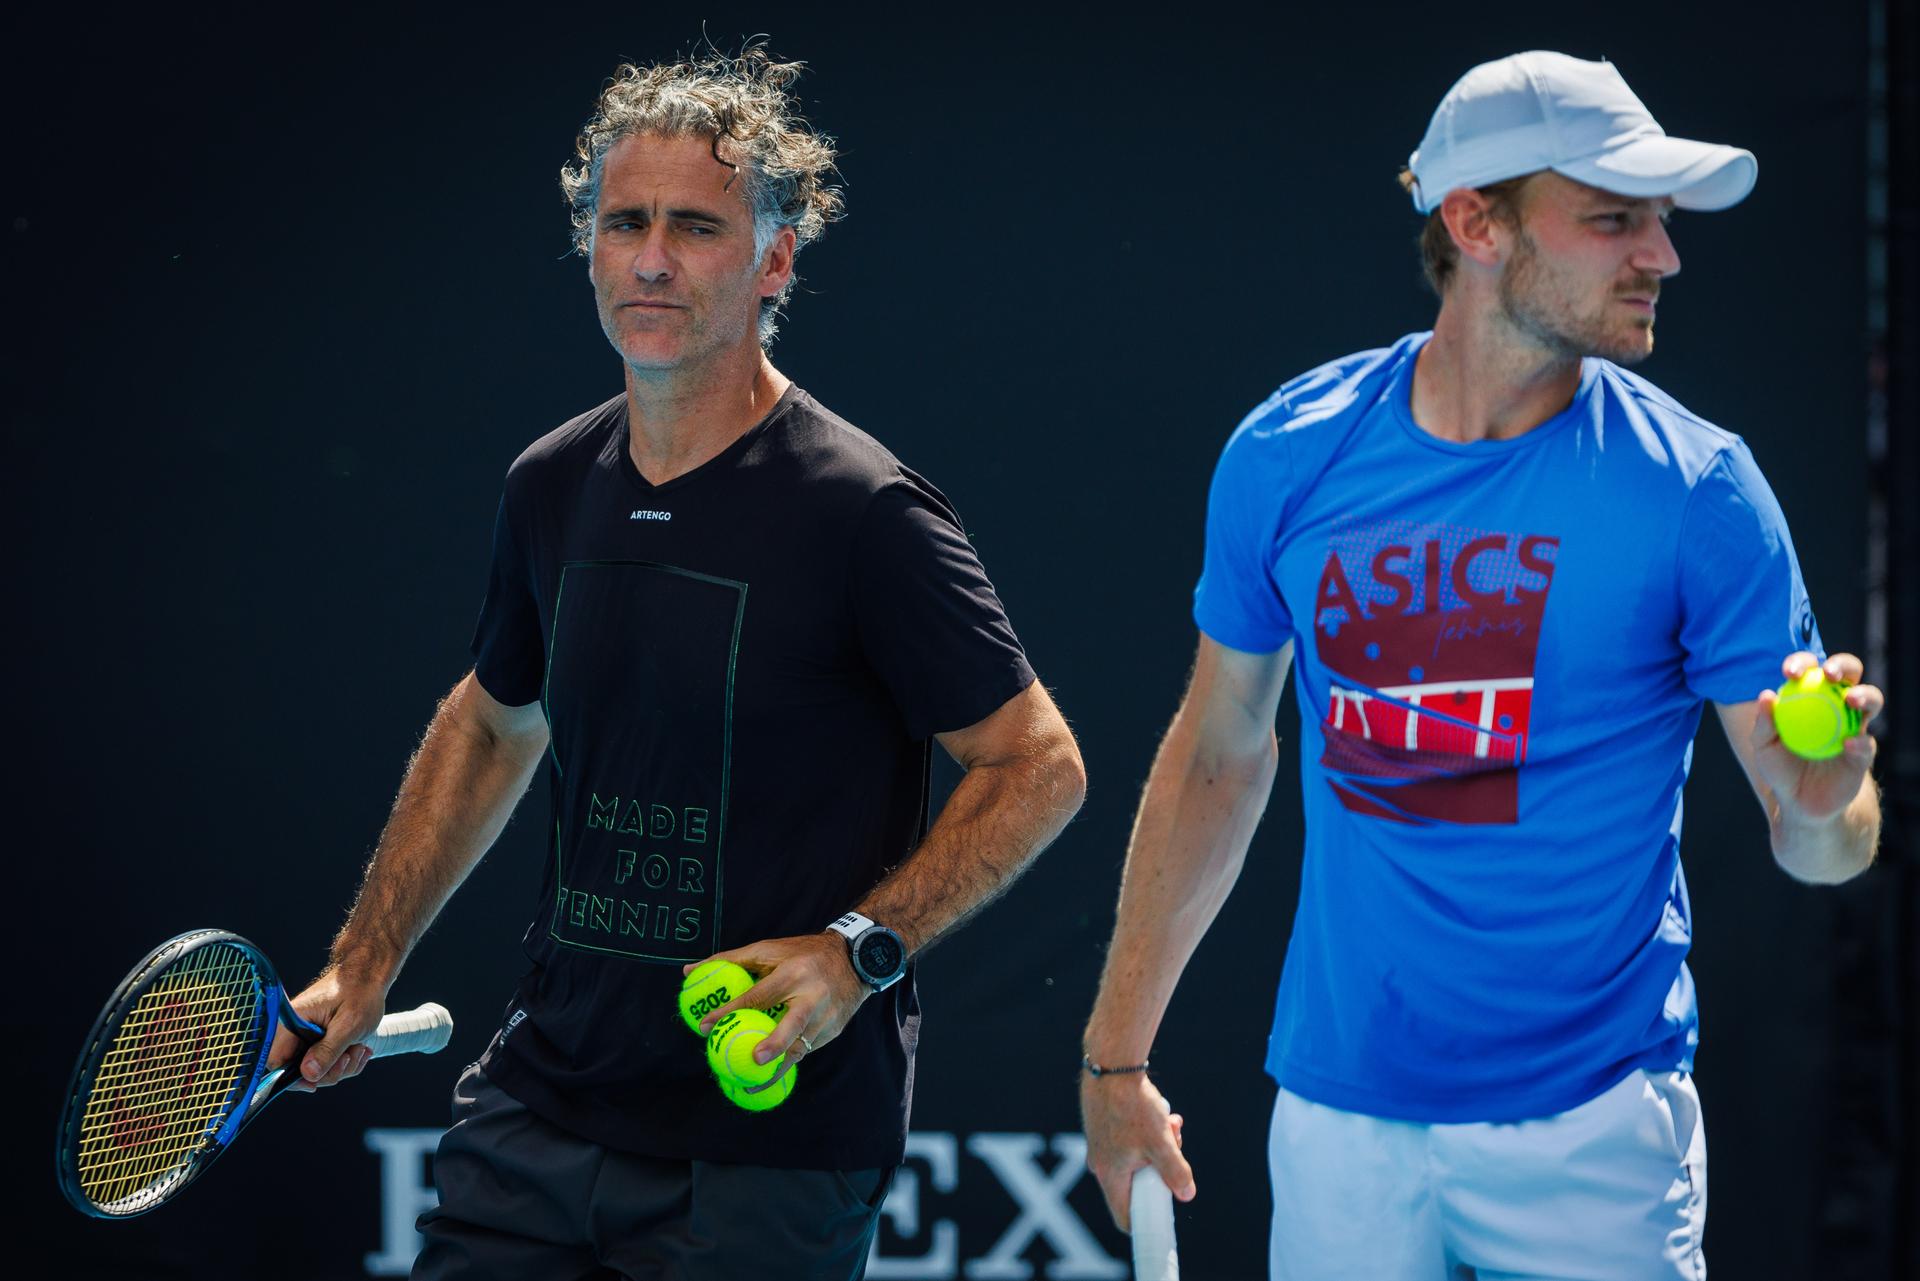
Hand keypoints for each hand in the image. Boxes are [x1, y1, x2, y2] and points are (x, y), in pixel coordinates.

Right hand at [267, 967, 391, 1093]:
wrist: (369, 977)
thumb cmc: (360, 993)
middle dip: (329, 1071)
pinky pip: (327, 1062)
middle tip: (350, 1057)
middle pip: (299, 1070)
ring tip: (359, 1048)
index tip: (315, 1084)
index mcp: (292, 1022)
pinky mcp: (317, 1039)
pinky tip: (359, 1048)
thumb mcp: (348, 1026)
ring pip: (316, 1069)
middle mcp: (294, 1030)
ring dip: (341, 1066)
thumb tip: (308, 1075)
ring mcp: (306, 1035)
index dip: (294, 1078)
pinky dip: (344, 1061)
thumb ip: (328, 1050)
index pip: (276, 1061)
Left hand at [685, 933, 869, 1077]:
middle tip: (753, 1060)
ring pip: (801, 1046)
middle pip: (792, 1024)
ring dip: (777, 1067)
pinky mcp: (834, 1030)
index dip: (730, 1012)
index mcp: (794, 973)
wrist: (857, 959)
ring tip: (752, 1083)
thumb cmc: (804, 953)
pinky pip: (807, 1049)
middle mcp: (813, 995)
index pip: (758, 996)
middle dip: (774, 1044)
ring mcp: (827, 1016)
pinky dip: (788, 1062)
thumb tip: (690, 971)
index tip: (706, 1028)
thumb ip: (730, 960)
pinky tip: (771, 1074)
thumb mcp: (769, 949)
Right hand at [1080, 1071, 1193, 1231]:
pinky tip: (1161, 1113)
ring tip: (1171, 1124)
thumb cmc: (1133, 1105)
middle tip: (1175, 1149)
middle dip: (1161, 1170)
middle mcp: (1101, 1164)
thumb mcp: (1161, 1142)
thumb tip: (1187, 1194)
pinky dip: (1147, 1132)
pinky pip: (1130, 1140)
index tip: (1165, 1215)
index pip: (1124, 1217)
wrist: (1111, 1065)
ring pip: (1137, 1158)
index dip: (1146, 1222)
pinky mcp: (1104, 1127)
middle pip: (1137, 1184)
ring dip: (1158, 1146)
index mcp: (1110, 1175)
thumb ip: (1176, 1172)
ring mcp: (1101, 1144)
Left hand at [1751, 652, 1882, 821]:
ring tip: (1851, 698)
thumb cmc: (1780, 767)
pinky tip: (1847, 744)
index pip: (1811, 671)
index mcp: (1811, 697)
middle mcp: (1837, 706)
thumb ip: (1763, 724)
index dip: (1803, 663)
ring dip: (1865, 695)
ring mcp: (1855, 727)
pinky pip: (1867, 743)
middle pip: (1849, 675)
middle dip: (1843, 665)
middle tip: (1829, 672)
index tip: (1789, 672)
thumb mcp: (1764, 747)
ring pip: (1872, 700)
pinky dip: (1859, 742)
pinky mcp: (1865, 752)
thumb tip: (1766, 695)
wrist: (1799, 802)